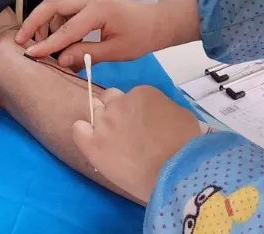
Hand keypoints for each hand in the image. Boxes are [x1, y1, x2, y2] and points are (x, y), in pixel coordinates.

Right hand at [16, 0, 198, 68]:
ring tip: (41, 43)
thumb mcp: (115, 52)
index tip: (29, 54)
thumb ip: (85, 54)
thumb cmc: (139, 38)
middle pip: (53, 2)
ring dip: (44, 20)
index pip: (66, 28)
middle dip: (35, 20)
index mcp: (99, 9)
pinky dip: (55, 19)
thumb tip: (60, 60)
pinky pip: (64, 5)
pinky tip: (55, 37)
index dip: (47, 43)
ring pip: (56, 2)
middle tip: (21, 40)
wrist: (156, 22)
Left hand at [72, 86, 202, 204]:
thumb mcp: (180, 115)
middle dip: (116, 113)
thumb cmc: (185, 146)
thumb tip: (154, 115)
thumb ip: (161, 108)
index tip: (141, 125)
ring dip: (103, 124)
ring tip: (115, 144)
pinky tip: (92, 142)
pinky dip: (83, 133)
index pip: (130, 97)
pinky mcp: (93, 143)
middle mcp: (120, 103)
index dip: (135, 111)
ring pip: (95, 113)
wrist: (176, 171)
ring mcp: (105, 122)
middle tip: (126, 133)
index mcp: (142, 93)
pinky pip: (78, 129)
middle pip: (109, 100)